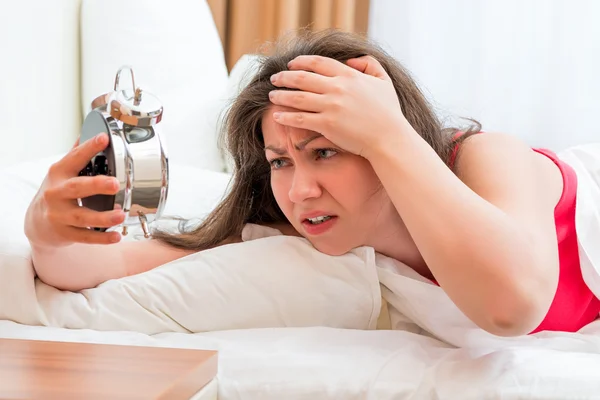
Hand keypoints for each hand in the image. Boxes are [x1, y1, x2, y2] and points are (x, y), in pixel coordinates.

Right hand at [24, 133, 125, 247]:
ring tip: (121, 214)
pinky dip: (101, 237)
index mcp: (59, 173)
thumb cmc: (56, 193)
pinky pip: (85, 237)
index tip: (104, 138)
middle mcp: (56, 193)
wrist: (36, 223)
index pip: (75, 158)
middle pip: (77, 188)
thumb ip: (77, 154)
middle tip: (114, 184)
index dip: (89, 148)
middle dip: (96, 185)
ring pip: (82, 216)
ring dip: (103, 216)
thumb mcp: (62, 172)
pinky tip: (116, 235)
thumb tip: (92, 129)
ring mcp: (59, 215)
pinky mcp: (64, 233)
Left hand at [268, 55, 408, 158]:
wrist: (389, 138)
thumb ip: (369, 65)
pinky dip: (286, 116)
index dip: (300, 62)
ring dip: (281, 95)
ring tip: (271, 96)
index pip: (317, 63)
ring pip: (297, 97)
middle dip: (284, 77)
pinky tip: (277, 116)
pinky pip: (300, 118)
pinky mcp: (327, 124)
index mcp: (349, 75)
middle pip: (302, 78)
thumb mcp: (384, 80)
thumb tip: (351, 61)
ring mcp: (331, 106)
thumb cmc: (388, 112)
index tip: (290, 65)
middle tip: (274, 78)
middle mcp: (337, 88)